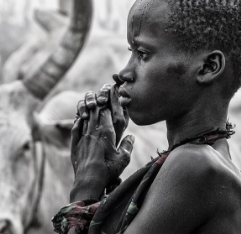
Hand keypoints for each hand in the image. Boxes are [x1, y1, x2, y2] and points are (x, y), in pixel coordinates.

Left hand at [70, 85, 132, 200]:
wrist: (88, 181)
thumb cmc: (108, 170)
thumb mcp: (123, 158)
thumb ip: (127, 145)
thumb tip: (131, 137)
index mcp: (106, 132)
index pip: (108, 111)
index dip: (110, 101)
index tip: (112, 93)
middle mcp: (93, 131)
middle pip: (95, 111)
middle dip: (99, 101)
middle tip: (102, 95)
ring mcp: (83, 137)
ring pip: (85, 117)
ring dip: (88, 109)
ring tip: (91, 102)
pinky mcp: (75, 144)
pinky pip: (75, 128)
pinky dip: (78, 121)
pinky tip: (79, 118)